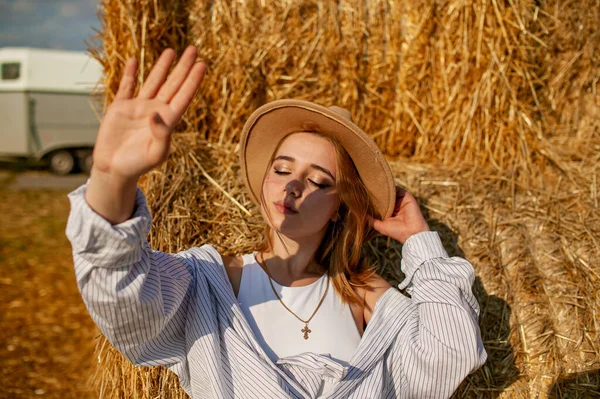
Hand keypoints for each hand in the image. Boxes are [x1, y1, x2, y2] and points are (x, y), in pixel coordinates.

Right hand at [92, 46, 206, 180]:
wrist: (114, 169)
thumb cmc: (139, 165)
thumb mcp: (156, 154)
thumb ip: (161, 136)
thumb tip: (157, 114)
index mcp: (168, 121)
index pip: (184, 96)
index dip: (193, 80)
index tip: (202, 64)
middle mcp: (156, 111)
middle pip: (173, 84)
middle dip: (183, 67)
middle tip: (194, 49)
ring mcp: (138, 107)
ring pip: (153, 82)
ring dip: (162, 67)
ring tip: (171, 51)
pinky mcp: (120, 108)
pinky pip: (126, 86)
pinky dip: (130, 73)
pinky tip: (134, 60)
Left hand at [368, 188, 429, 243]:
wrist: (412, 233)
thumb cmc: (397, 232)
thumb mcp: (381, 226)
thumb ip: (372, 221)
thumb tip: (361, 216)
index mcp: (391, 212)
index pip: (381, 203)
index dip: (374, 200)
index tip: (364, 196)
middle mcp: (397, 206)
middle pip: (386, 197)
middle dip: (378, 193)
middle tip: (367, 188)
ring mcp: (402, 201)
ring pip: (392, 192)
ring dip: (384, 189)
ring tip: (374, 186)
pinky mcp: (407, 198)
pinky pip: (399, 190)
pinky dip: (392, 188)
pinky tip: (384, 187)